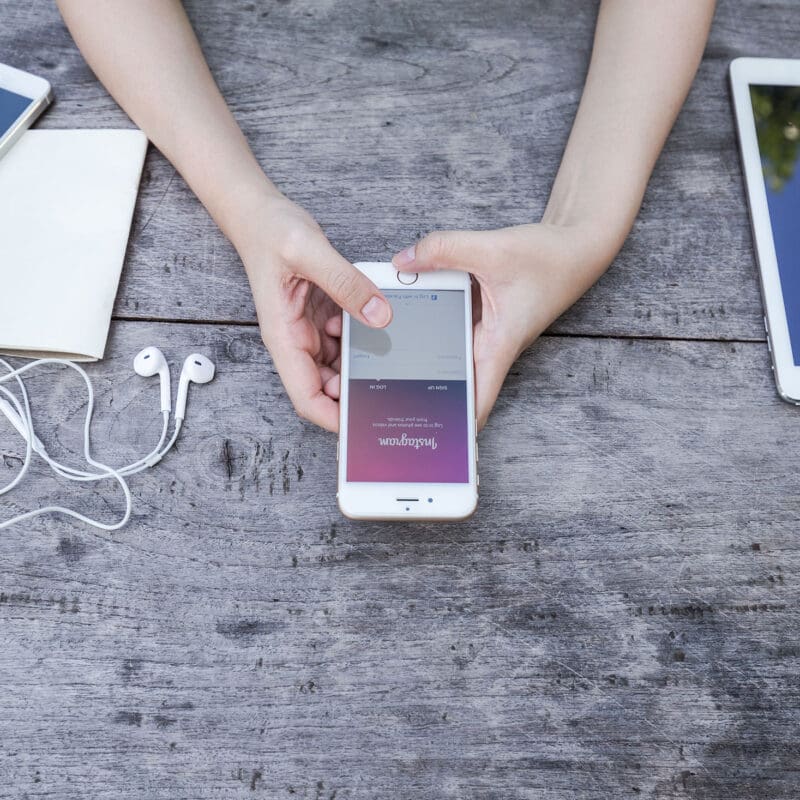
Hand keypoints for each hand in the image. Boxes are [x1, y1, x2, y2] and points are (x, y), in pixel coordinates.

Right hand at [240, 195, 391, 431]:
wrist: (260, 214)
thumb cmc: (271, 232)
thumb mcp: (309, 251)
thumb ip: (346, 283)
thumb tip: (380, 315)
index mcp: (284, 336)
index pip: (306, 395)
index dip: (333, 416)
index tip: (361, 426)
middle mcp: (296, 340)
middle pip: (327, 387)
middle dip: (356, 394)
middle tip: (393, 393)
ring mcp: (310, 330)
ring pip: (340, 365)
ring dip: (363, 364)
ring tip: (393, 360)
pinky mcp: (322, 316)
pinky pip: (347, 339)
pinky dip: (365, 339)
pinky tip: (381, 326)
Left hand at [392, 223, 612, 429]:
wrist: (576, 244)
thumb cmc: (550, 257)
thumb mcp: (493, 249)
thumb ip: (444, 251)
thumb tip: (402, 261)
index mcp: (498, 345)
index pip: (477, 400)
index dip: (456, 425)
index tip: (431, 444)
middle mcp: (492, 343)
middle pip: (457, 380)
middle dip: (428, 394)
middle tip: (391, 404)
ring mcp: (487, 329)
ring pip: (451, 347)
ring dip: (426, 352)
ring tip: (386, 360)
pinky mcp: (484, 311)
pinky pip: (454, 318)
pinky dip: (434, 316)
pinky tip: (408, 306)